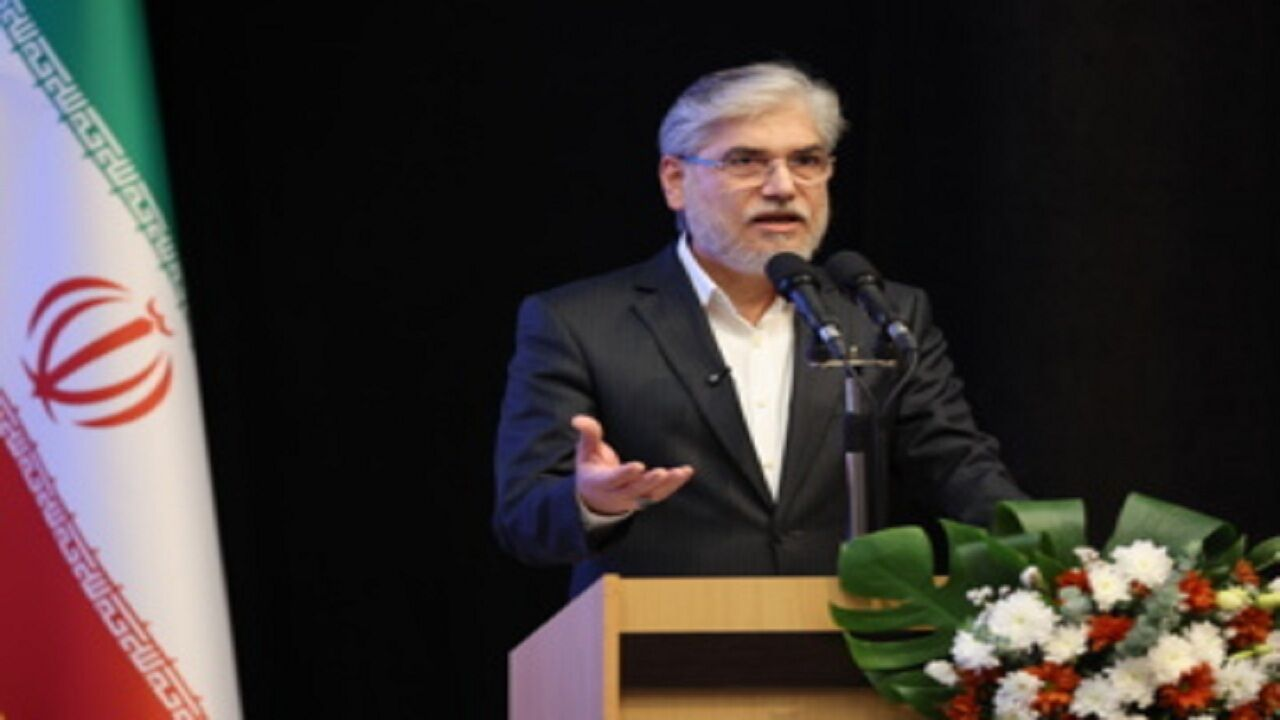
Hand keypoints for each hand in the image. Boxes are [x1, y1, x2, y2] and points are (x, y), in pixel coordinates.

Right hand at [572, 415, 692, 514]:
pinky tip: (686, 472)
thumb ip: (587, 434)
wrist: (595, 498)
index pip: (614, 479)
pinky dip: (675, 485)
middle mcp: (618, 494)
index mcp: (601, 482)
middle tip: (661, 473)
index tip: (639, 466)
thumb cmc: (591, 468)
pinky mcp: (646, 498)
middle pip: (635, 490)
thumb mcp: (585, 451)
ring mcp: (633, 499)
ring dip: (667, 485)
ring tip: (681, 472)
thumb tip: (577, 419)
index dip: (626, 474)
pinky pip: (662, 493)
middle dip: (648, 482)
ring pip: (651, 495)